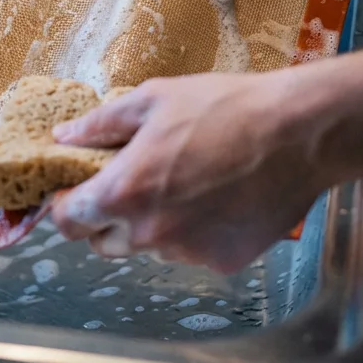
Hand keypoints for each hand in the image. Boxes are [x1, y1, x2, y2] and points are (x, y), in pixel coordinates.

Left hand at [49, 67, 355, 272]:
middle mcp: (150, 233)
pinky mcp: (223, 262)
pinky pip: (194, 253)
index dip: (65, 206)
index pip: (68, 221)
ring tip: (187, 184)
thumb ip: (101, 125)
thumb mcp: (153, 99)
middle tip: (131, 185)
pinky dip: (197, 233)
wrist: (298, 133)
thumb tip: (64, 136)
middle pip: (104, 243)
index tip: (74, 192)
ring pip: (151, 249)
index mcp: (125, 192)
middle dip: (108, 219)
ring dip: (155, 225)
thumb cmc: (224, 107)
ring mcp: (188, 253)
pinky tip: (219, 199)